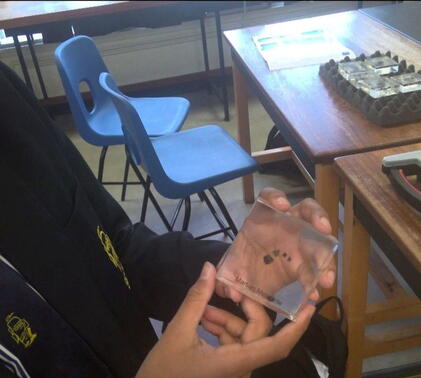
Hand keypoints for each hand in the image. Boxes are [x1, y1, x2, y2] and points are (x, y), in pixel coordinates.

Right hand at [136, 262, 315, 377]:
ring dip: (227, 318)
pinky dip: (222, 329)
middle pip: (258, 333)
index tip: (310, 308)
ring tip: (203, 307)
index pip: (276, 346)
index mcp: (235, 363)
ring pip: (244, 337)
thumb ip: (196, 298)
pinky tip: (203, 318)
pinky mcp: (226, 369)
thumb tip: (209, 268)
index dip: (296, 328)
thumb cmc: (162, 372)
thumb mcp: (177, 331)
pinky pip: (233, 344)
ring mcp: (234, 369)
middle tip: (229, 290)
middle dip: (246, 308)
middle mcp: (241, 368)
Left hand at [215, 187, 335, 302]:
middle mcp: (287, 225)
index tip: (282, 206)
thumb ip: (228, 278)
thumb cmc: (241, 261)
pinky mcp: (307, 262)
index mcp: (264, 218)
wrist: (247, 277)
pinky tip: (313, 293)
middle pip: (307, 211)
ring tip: (325, 277)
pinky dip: (320, 279)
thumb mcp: (231, 268)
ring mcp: (301, 242)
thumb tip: (233, 293)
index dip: (277, 197)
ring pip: (322, 239)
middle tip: (323, 228)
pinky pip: (319, 267)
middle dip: (318, 217)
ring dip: (327, 256)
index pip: (270, 198)